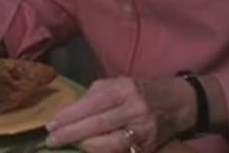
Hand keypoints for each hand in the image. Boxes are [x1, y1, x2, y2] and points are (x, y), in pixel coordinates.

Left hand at [45, 76, 191, 151]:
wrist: (178, 103)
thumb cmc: (141, 90)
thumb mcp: (119, 83)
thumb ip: (95, 95)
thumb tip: (70, 112)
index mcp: (124, 89)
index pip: (92, 104)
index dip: (69, 115)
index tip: (51, 123)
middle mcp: (135, 108)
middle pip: (97, 124)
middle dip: (70, 133)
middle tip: (51, 139)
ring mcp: (143, 130)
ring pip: (108, 143)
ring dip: (84, 145)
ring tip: (66, 143)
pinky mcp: (148, 146)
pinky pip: (120, 151)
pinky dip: (101, 151)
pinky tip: (87, 149)